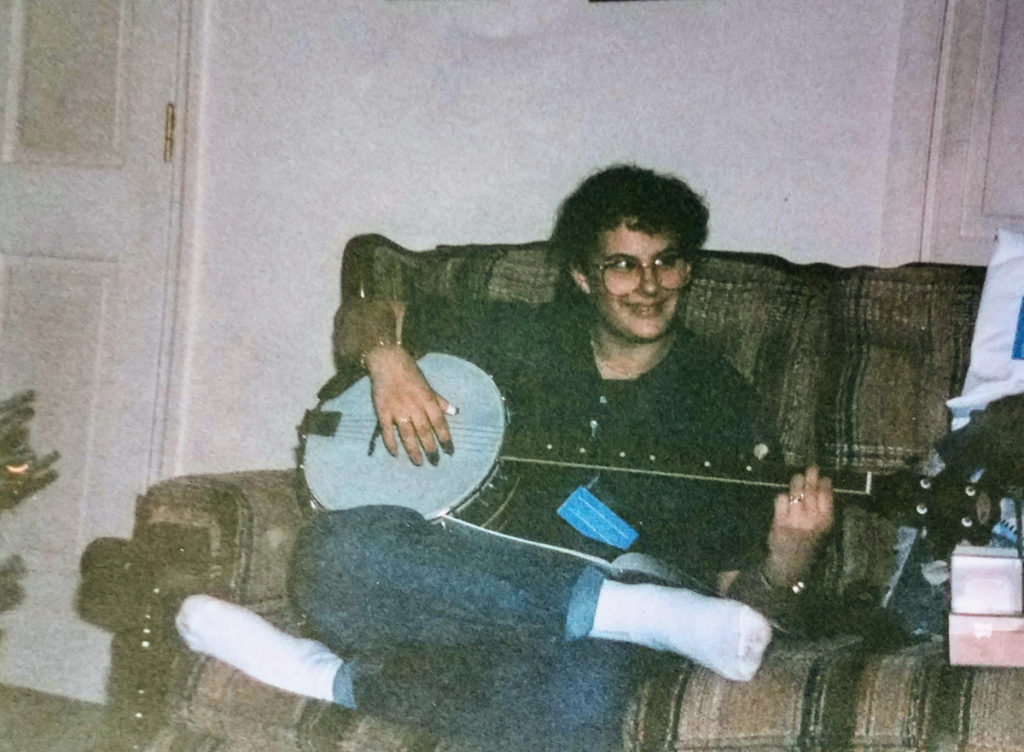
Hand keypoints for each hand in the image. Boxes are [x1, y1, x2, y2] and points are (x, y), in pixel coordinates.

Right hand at [363, 344, 454, 465]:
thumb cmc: (410, 373)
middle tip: (435, 461)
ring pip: (407, 435)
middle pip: (424, 432)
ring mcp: (398, 410)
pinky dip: (391, 443)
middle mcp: (414, 407)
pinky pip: (387, 431)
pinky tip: (395, 453)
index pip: (439, 423)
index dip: (445, 438)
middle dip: (431, 448)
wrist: (388, 362)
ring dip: (413, 450)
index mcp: (427, 400)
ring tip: (419, 462)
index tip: (450, 451)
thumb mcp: (428, 386)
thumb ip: (440, 401)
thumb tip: (456, 412)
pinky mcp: (383, 411)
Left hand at [764, 467, 833, 585]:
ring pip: (796, 492)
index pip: (827, 497)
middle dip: (811, 477)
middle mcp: (811, 520)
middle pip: (811, 491)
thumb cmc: (809, 546)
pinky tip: (785, 496)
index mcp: (825, 523)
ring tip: (798, 476)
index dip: (825, 484)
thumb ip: (823, 513)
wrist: (790, 566)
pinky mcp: (779, 522)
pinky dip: (783, 496)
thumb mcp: (823, 532)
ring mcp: (794, 520)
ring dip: (797, 481)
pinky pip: (781, 500)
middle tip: (812, 468)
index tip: (824, 477)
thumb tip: (823, 489)